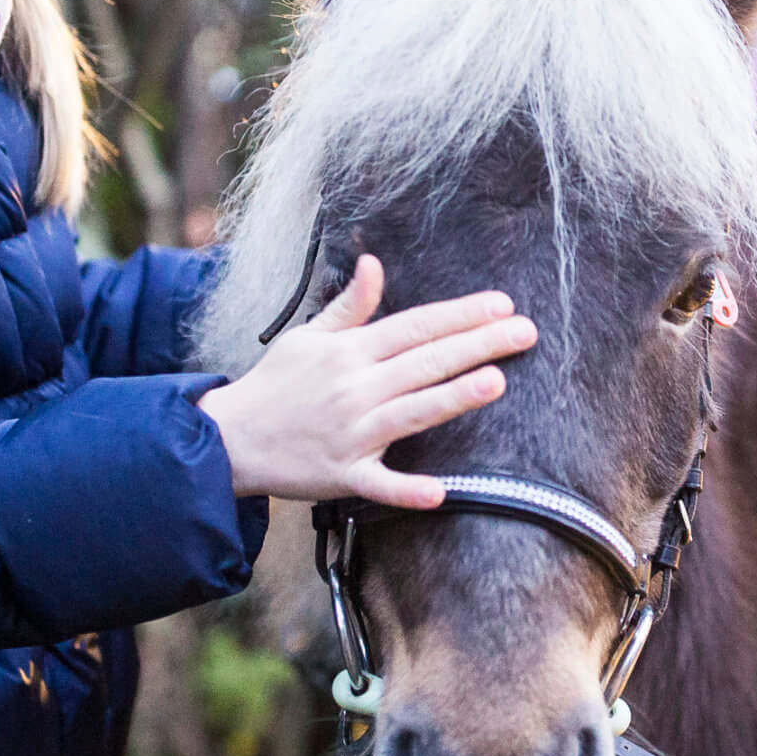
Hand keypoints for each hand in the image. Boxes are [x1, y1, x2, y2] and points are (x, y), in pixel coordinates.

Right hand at [199, 254, 537, 509]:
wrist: (232, 438)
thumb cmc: (275, 384)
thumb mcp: (308, 336)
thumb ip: (349, 306)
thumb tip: (375, 264)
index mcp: (349, 352)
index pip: (415, 326)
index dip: (460, 314)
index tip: (502, 304)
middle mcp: (354, 388)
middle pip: (425, 362)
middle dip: (477, 345)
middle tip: (524, 332)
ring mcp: (351, 433)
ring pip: (411, 412)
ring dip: (453, 398)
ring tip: (496, 383)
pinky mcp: (343, 475)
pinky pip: (379, 484)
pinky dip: (407, 490)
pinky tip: (440, 491)